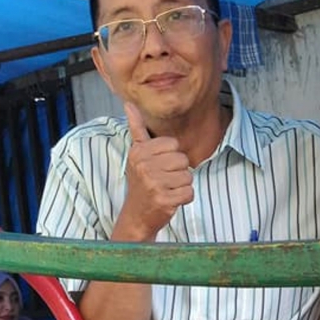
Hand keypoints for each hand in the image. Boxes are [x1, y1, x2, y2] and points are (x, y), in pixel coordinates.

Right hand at [121, 102, 193, 238]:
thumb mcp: (137, 155)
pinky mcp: (164, 200)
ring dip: (182, 186)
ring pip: (188, 177)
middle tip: (164, 181)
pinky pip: (189, 193)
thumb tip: (129, 104)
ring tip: (167, 190)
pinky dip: (184, 198)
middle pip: (183, 160)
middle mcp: (144, 166)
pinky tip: (171, 200)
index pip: (174, 144)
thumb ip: (137, 129)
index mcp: (139, 152)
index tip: (159, 166)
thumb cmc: (142, 182)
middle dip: (178, 172)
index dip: (172, 157)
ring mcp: (154, 184)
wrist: (136, 214)